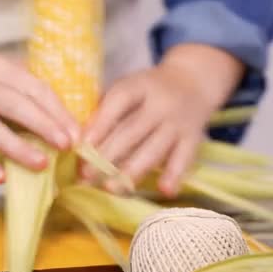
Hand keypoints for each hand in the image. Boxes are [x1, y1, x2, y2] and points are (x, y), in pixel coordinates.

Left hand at [81, 44, 243, 196]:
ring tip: (111, 188)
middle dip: (107, 156)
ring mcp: (178, 122)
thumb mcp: (127, 88)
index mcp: (138, 87)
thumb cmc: (147, 91)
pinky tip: (165, 190)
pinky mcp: (193, 138)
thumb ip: (105, 110)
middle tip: (86, 176)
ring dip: (131, 171)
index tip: (81, 147)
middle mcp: (160, 104)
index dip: (100, 125)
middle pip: (132, 131)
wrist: (193, 81)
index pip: (118, 103)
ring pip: (154, 149)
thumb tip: (78, 140)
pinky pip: (184, 158)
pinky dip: (175, 174)